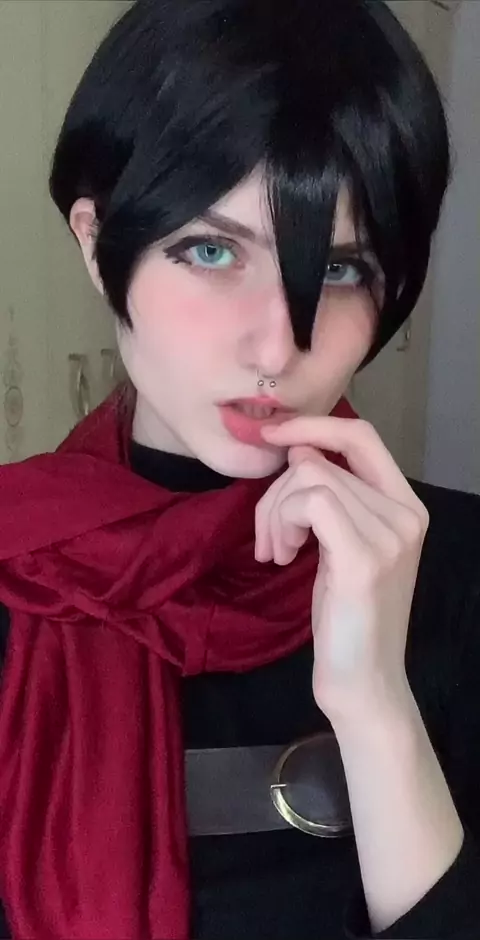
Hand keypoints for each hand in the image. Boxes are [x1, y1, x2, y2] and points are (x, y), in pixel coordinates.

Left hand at [255, 417, 429, 724]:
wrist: (364, 682)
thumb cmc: (348, 618)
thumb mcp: (341, 547)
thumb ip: (330, 499)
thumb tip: (298, 450)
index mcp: (406, 507)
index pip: (362, 436)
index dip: (313, 426)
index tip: (271, 436)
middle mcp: (406, 514)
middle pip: (320, 460)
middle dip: (277, 491)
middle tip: (269, 538)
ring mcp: (390, 535)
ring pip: (309, 479)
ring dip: (274, 513)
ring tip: (276, 552)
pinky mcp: (364, 558)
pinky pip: (311, 502)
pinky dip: (282, 521)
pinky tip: (281, 556)